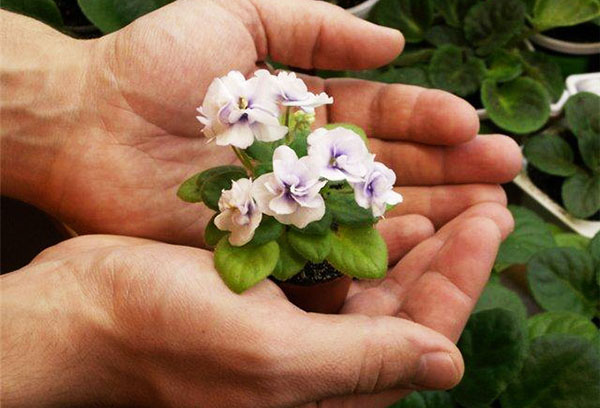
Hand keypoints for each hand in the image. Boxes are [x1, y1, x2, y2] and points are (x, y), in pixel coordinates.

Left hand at [1, 0, 520, 246]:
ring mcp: (286, 207)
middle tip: (502, 175)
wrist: (85, 124)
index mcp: (304, 110)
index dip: (428, 122)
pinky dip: (368, 249)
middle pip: (387, 170)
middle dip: (447, 171)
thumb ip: (314, 26)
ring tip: (483, 212)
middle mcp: (303, 162)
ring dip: (425, 212)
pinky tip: (415, 248)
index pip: (381, 118)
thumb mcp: (239, 20)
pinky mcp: (261, 244)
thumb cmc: (152, 67)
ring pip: (367, 213)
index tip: (472, 126)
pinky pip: (322, 249)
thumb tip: (393, 42)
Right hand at [1, 202, 510, 407]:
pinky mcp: (273, 294)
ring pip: (377, 282)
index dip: (460, 282)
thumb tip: (447, 366)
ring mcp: (296, 328)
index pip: (421, 338)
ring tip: (449, 199)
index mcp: (328, 394)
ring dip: (413, 241)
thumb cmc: (165, 337)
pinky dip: (363, 235)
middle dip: (449, 257)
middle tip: (484, 202)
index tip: (489, 226)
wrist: (85, 310)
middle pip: (407, 308)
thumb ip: (362, 363)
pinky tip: (385, 208)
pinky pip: (335, 264)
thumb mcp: (271, 357)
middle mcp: (320, 367)